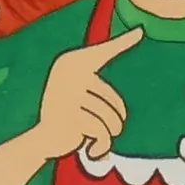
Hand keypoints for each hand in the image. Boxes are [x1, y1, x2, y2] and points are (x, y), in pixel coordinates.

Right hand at [33, 27, 142, 159]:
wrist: (44, 140)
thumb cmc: (69, 114)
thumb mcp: (82, 95)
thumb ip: (105, 85)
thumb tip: (122, 70)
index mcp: (70, 63)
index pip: (102, 52)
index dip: (122, 43)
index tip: (141, 32)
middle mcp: (67, 75)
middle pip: (112, 101)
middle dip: (115, 122)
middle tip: (101, 131)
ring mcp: (66, 96)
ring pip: (109, 120)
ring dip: (109, 135)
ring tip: (97, 139)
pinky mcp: (67, 118)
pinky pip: (102, 133)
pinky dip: (102, 147)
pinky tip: (94, 152)